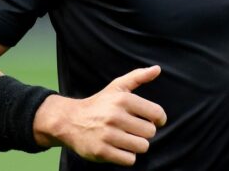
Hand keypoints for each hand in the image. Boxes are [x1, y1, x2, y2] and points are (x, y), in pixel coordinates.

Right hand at [34, 65, 166, 165]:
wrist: (69, 120)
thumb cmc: (99, 103)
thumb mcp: (117, 86)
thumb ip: (138, 76)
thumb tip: (157, 69)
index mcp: (123, 99)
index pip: (156, 113)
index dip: (159, 119)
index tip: (154, 121)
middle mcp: (115, 116)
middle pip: (150, 132)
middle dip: (144, 132)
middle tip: (133, 129)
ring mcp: (107, 135)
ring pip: (141, 147)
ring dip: (136, 145)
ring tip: (126, 138)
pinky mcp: (101, 151)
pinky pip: (129, 159)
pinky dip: (127, 156)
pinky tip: (119, 148)